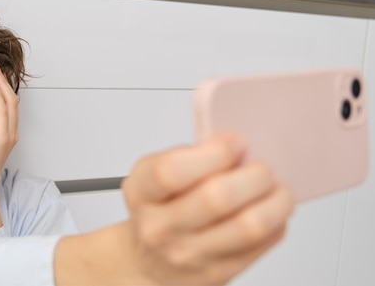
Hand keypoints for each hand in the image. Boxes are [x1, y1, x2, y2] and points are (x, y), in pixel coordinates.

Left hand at [0, 64, 18, 235]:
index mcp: (7, 132)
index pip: (8, 104)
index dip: (2, 88)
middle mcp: (11, 132)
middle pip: (12, 100)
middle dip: (3, 82)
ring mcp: (9, 135)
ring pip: (10, 103)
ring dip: (2, 85)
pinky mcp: (3, 138)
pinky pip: (3, 112)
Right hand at [55, 135, 294, 284]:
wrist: (150, 258)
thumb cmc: (159, 206)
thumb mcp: (155, 173)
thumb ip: (191, 156)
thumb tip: (237, 146)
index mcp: (142, 192)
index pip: (173, 171)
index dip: (214, 153)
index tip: (236, 144)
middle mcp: (160, 227)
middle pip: (217, 198)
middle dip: (253, 175)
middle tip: (262, 168)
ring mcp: (188, 255)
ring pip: (248, 227)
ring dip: (274, 201)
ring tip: (275, 189)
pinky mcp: (216, 273)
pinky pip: (260, 244)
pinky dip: (275, 222)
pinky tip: (268, 210)